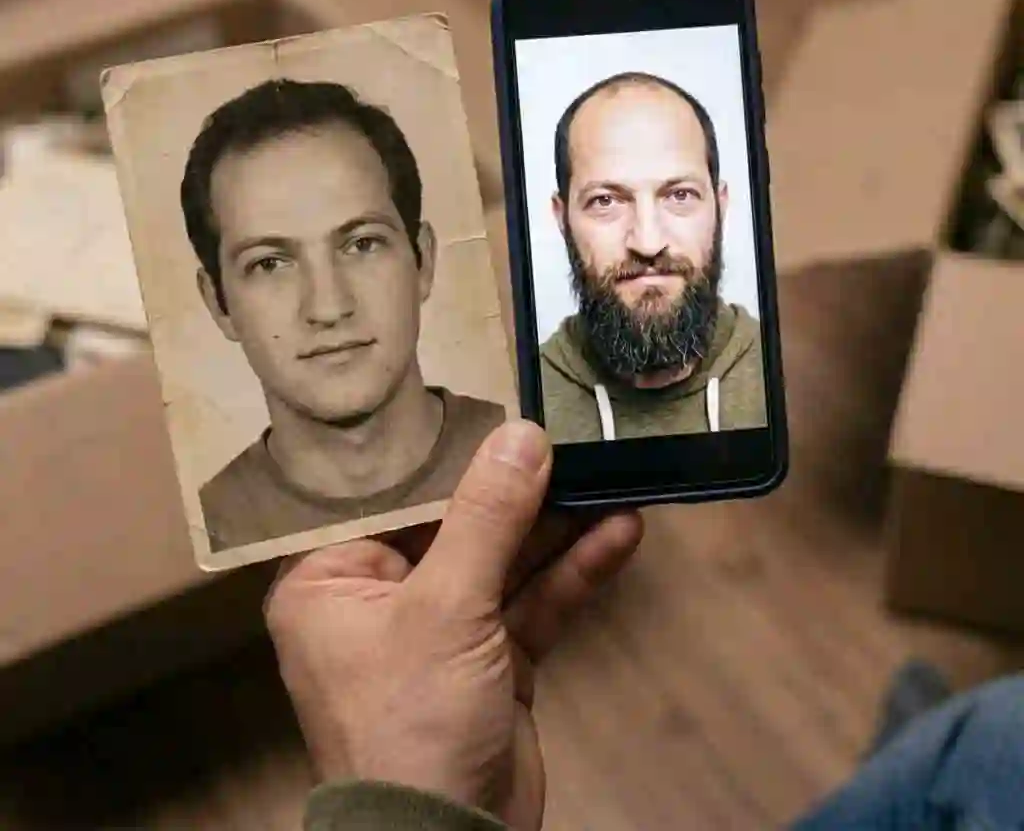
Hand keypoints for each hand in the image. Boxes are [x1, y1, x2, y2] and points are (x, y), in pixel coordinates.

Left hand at [264, 419, 642, 829]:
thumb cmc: (412, 721)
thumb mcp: (447, 608)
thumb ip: (488, 517)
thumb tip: (522, 433)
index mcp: (331, 579)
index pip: (388, 495)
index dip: (443, 450)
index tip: (494, 403)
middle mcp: (381, 597)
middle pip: (456, 523)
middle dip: (519, 490)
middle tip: (570, 437)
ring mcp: (441, 629)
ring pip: (503, 561)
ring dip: (558, 527)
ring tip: (612, 475)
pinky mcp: (491, 659)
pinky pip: (531, 603)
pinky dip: (573, 573)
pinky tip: (621, 534)